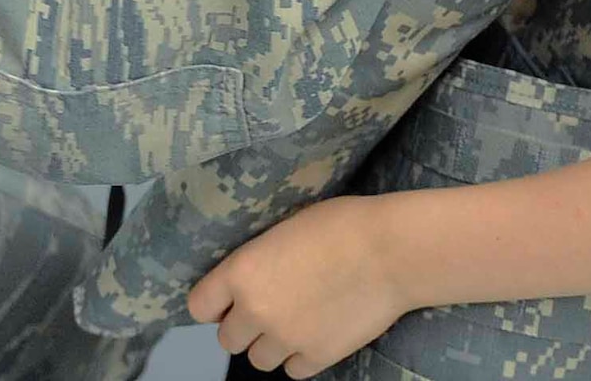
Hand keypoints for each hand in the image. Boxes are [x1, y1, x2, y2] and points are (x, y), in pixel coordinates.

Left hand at [187, 196, 408, 377]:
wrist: (391, 250)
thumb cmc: (342, 225)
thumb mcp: (285, 228)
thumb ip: (259, 260)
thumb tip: (251, 276)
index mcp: (242, 271)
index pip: (199, 307)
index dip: (214, 305)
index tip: (227, 301)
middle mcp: (256, 310)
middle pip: (228, 340)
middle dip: (245, 326)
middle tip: (270, 308)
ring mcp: (286, 337)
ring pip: (259, 361)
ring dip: (272, 344)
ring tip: (296, 320)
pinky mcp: (317, 356)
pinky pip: (294, 370)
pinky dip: (302, 356)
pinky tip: (317, 332)